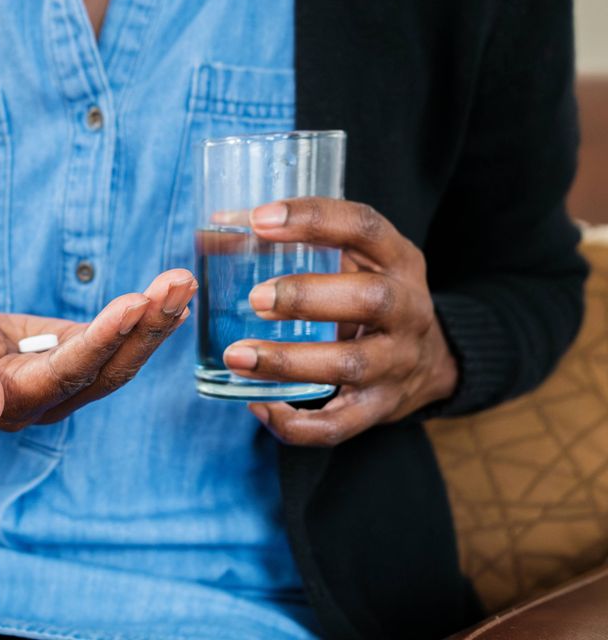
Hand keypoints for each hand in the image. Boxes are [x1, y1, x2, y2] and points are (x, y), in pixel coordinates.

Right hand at [0, 269, 196, 429]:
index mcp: (11, 401)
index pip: (67, 372)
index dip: (102, 340)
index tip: (135, 303)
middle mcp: (46, 400)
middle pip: (108, 370)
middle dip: (146, 328)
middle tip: (178, 284)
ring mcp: (62, 384)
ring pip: (118, 360)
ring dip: (153, 322)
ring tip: (182, 282)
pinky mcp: (69, 360)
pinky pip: (112, 346)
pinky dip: (142, 323)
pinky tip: (169, 299)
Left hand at [222, 197, 458, 446]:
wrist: (432, 360)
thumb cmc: (367, 294)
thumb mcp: (351, 258)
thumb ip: (290, 242)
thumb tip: (214, 229)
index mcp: (396, 260)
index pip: (363, 226)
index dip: (313, 219)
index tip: (260, 220)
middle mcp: (407, 309)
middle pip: (370, 298)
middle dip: (307, 297)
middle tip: (255, 298)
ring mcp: (397, 363)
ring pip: (350, 365)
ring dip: (289, 361)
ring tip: (236, 356)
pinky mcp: (381, 408)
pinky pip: (340, 426)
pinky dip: (296, 424)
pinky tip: (257, 406)